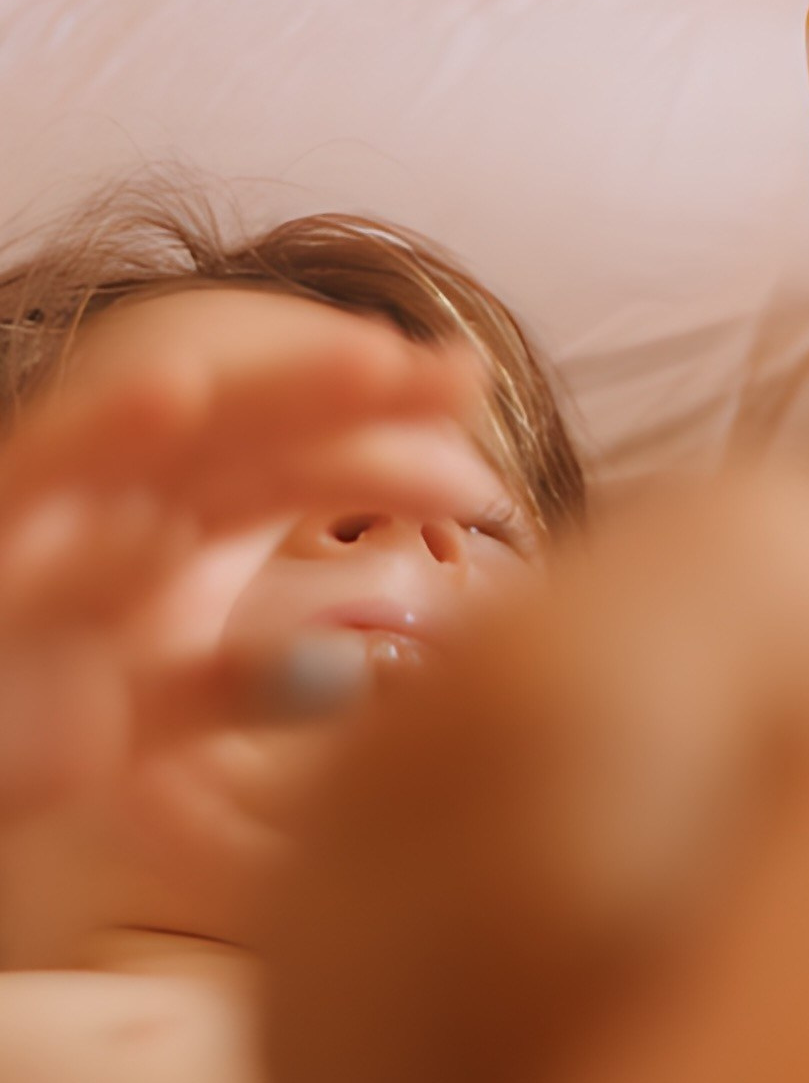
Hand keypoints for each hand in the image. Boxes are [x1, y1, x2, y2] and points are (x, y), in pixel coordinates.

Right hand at [0, 288, 497, 836]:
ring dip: (267, 388)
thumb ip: (238, 688)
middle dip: (360, 396)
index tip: (486, 456)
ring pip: (175, 426)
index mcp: (170, 529)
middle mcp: (124, 502)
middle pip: (261, 428)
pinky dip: (104, 424)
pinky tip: (172, 392)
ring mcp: (60, 507)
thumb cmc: (17, 724)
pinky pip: (46, 463)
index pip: (297, 470)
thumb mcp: (146, 709)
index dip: (387, 452)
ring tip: (369, 358)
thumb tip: (345, 678)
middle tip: (464, 375)